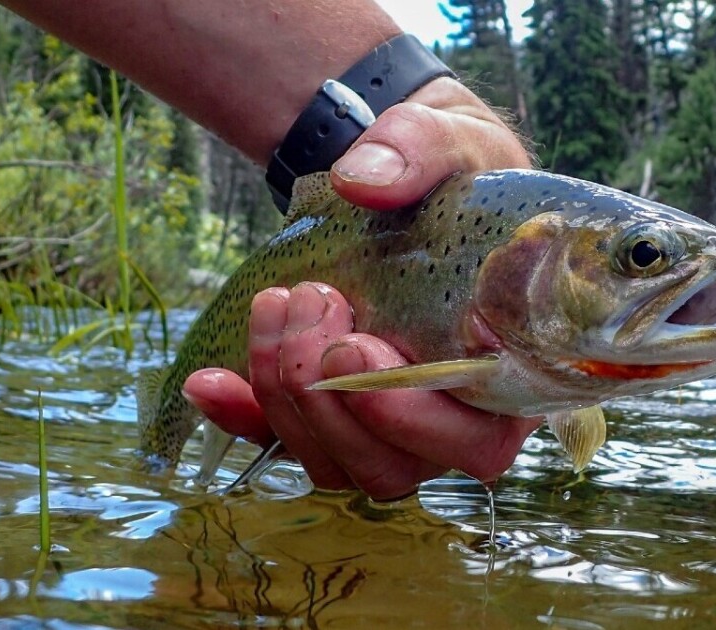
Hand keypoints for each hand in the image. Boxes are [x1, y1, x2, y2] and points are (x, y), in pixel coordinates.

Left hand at [182, 80, 538, 499]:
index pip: (479, 443)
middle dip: (334, 398)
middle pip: (394, 467)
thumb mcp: (453, 141)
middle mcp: (451, 416)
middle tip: (312, 302)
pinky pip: (280, 445)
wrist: (408, 178)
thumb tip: (361, 182)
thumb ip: (420, 153)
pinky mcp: (328, 411)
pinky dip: (240, 418)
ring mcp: (385, 423)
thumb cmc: (456, 174)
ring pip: (334, 465)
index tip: (359, 343)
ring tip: (273, 305)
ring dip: (286, 397)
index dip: (417, 417)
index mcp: (508, 373)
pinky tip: (208, 379)